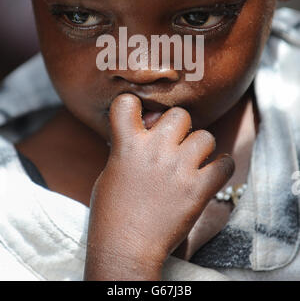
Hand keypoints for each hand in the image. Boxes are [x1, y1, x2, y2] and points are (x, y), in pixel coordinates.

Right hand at [84, 93, 233, 279]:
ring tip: (194, 161)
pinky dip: (222, 167)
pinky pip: (224, 164)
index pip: (127, 102)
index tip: (141, 117)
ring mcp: (179, 168)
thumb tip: (147, 129)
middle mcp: (155, 150)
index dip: (134, 106)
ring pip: (205, 136)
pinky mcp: (199, 189)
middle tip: (175, 142)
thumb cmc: (112, 213)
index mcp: (127, 144)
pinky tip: (214, 172)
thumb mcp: (111, 172)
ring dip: (201, 147)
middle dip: (179, 126)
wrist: (125, 249)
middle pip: (180, 114)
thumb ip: (128, 147)